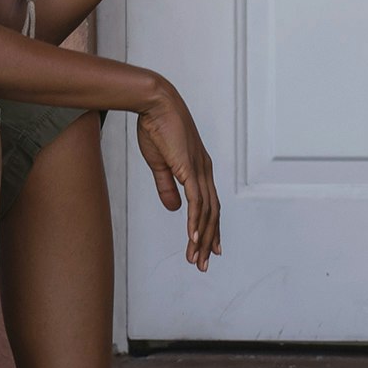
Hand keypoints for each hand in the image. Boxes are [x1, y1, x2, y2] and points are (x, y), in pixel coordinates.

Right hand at [134, 79, 221, 270]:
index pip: (210, 206)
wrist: (155, 104)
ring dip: (202, 238)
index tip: (211, 249)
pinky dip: (196, 222)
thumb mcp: (160, 164)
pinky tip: (193, 238)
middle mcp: (205, 172)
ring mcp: (199, 170)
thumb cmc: (156, 128)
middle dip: (209, 241)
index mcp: (199, 170)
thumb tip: (174, 208)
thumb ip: (167, 187)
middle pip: (212, 214)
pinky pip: (196, 201)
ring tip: (196, 259)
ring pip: (206, 212)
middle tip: (203, 264)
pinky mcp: (189, 168)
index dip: (211, 229)